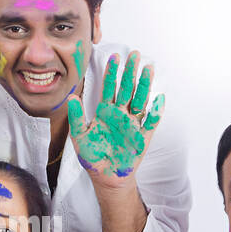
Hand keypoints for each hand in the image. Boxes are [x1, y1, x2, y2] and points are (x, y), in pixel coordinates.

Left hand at [66, 50, 164, 188]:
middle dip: (131, 72)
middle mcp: (120, 115)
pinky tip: (158, 99)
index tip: (114, 57)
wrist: (105, 178)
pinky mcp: (142, 138)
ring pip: (140, 100)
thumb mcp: (79, 136)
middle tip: (135, 54)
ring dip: (144, 85)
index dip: (112, 73)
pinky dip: (155, 112)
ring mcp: (132, 125)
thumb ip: (76, 117)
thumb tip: (72, 97)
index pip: (110, 88)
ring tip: (148, 69)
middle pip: (127, 89)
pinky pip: (150, 123)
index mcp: (105, 112)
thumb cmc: (92, 157)